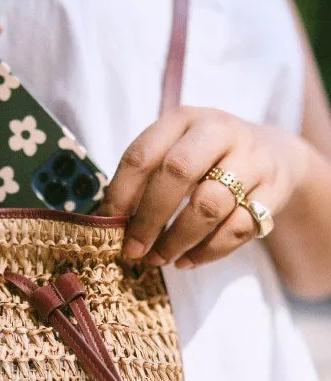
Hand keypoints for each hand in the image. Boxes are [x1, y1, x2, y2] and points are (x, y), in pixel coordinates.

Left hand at [97, 106, 309, 268]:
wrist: (274, 154)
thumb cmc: (207, 159)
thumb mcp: (176, 152)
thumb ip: (144, 180)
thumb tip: (105, 223)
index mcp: (183, 119)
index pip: (142, 154)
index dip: (120, 193)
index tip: (107, 225)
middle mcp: (219, 131)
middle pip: (177, 173)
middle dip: (149, 218)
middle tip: (134, 250)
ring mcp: (251, 159)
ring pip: (209, 206)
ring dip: (178, 240)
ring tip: (160, 259)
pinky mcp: (274, 190)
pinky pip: (238, 228)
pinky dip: (209, 251)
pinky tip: (188, 261)